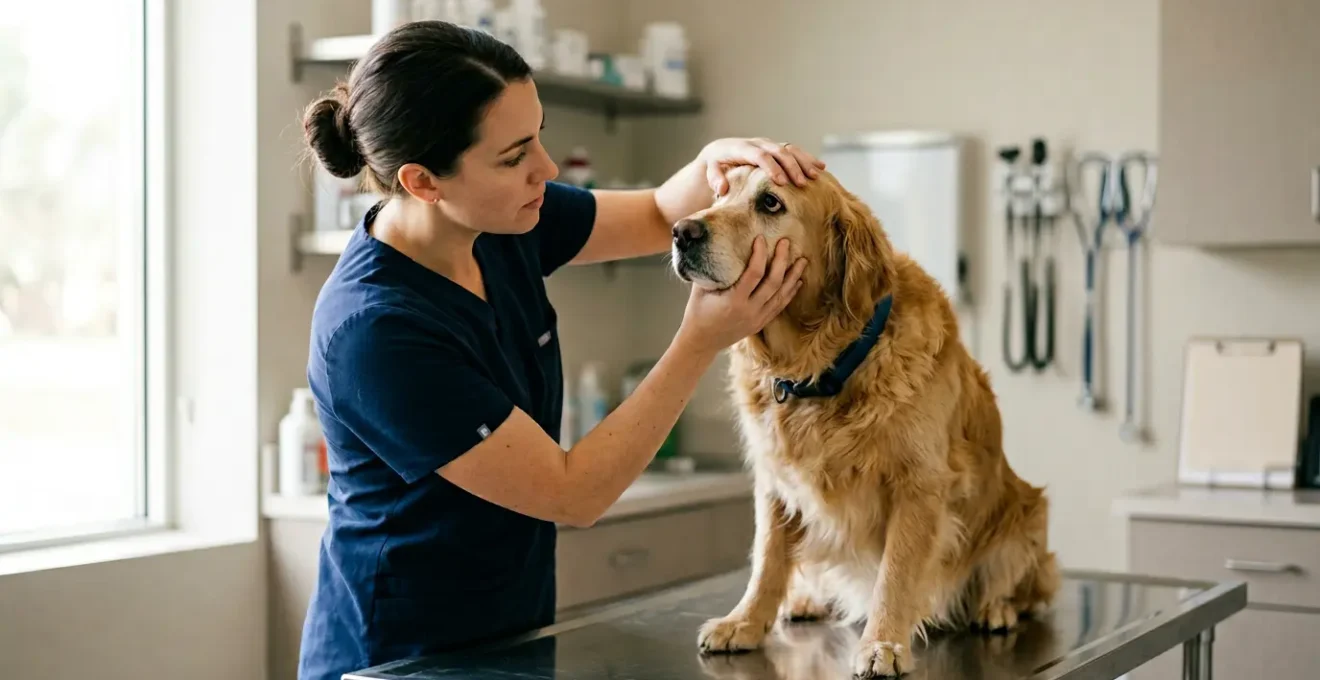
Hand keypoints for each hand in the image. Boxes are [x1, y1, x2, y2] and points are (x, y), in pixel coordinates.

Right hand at [677, 236, 806, 354]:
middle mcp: (749, 310)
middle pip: (773, 282)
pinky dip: (790, 293)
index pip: (754, 273)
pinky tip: (797, 282)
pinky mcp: (760, 323)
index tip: (761, 239)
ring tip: (803, 261)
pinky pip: (780, 307)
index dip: (760, 254)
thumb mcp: (699, 289)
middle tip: (786, 243)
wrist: (701, 342)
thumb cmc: (698, 313)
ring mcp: (757, 319)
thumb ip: (710, 269)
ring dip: (793, 277)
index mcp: (733, 301)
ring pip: (781, 295)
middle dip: (782, 260)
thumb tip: (711, 243)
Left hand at [697, 137, 826, 195]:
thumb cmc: (715, 165)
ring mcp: (768, 144)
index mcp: (742, 148)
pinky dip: (807, 158)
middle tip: (801, 183)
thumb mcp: (710, 170)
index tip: (781, 182)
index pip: (759, 155)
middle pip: (778, 152)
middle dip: (791, 167)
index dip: (771, 167)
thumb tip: (722, 188)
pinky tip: (820, 168)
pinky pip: (794, 151)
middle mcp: (757, 143)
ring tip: (816, 176)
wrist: (721, 150)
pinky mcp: (775, 148)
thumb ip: (714, 178)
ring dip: (803, 162)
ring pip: (789, 149)